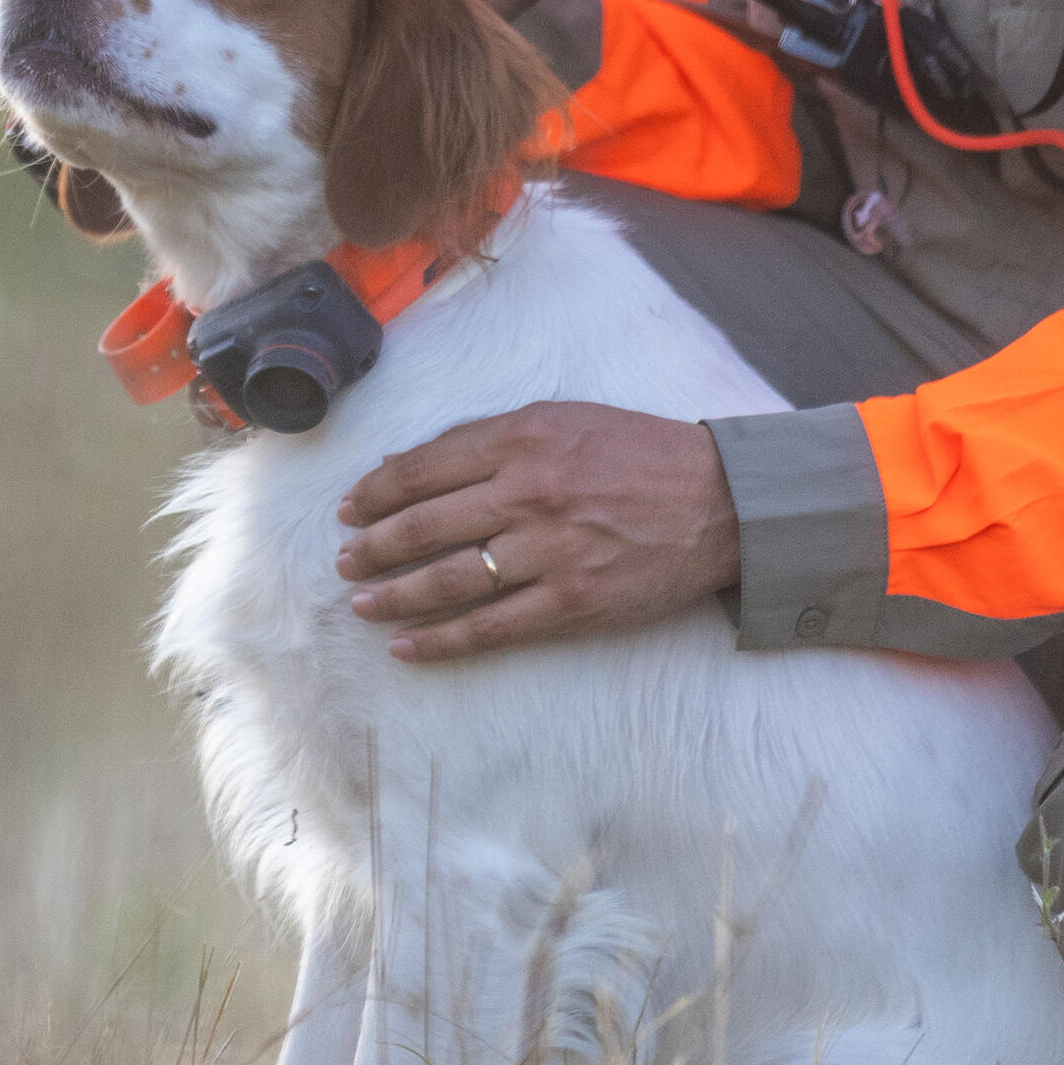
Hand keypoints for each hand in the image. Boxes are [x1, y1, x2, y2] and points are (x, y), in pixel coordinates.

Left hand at [334, 403, 738, 662]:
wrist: (720, 501)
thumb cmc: (638, 453)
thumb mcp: (563, 419)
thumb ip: (486, 438)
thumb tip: (404, 463)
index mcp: (523, 440)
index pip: (422, 469)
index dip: (375, 492)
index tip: (349, 509)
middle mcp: (529, 494)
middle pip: (423, 526)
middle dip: (371, 547)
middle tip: (343, 560)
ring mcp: (549, 552)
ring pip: (446, 581)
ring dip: (392, 595)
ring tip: (361, 602)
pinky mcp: (571, 602)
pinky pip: (489, 627)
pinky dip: (440, 640)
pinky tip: (405, 645)